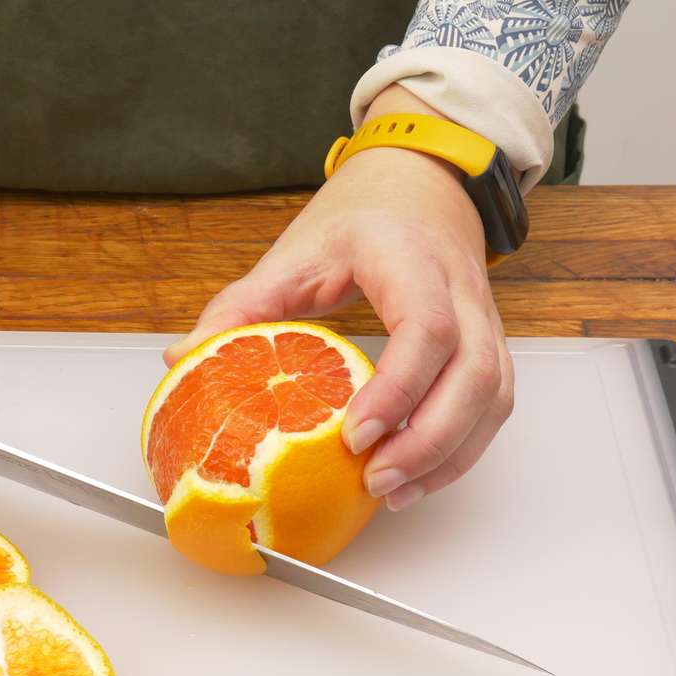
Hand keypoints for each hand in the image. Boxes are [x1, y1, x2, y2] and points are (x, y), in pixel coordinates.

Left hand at [165, 87, 513, 510]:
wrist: (420, 183)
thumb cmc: (360, 218)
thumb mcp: (293, 253)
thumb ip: (240, 308)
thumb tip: (182, 360)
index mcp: (407, 257)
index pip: (424, 327)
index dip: (397, 388)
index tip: (354, 435)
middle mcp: (459, 288)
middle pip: (473, 374)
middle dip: (427, 440)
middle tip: (373, 481)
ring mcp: (483, 318)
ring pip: (492, 396)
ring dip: (448, 454)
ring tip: (393, 491)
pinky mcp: (489, 345)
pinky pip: (493, 406)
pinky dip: (461, 450)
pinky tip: (417, 478)